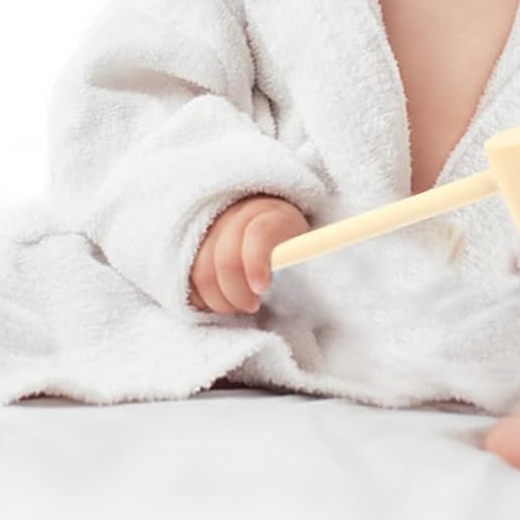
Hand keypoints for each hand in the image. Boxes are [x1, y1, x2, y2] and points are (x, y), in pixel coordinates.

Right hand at [188, 195, 309, 313]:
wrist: (265, 213)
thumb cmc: (294, 241)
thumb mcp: (311, 243)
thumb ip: (317, 255)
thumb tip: (332, 276)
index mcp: (272, 212)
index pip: (259, 232)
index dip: (257, 262)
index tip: (262, 289)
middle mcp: (235, 214)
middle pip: (225, 258)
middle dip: (237, 293)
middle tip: (252, 306)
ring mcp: (209, 228)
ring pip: (201, 272)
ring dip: (219, 300)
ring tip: (238, 307)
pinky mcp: (191, 244)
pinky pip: (187, 279)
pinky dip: (201, 297)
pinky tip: (220, 300)